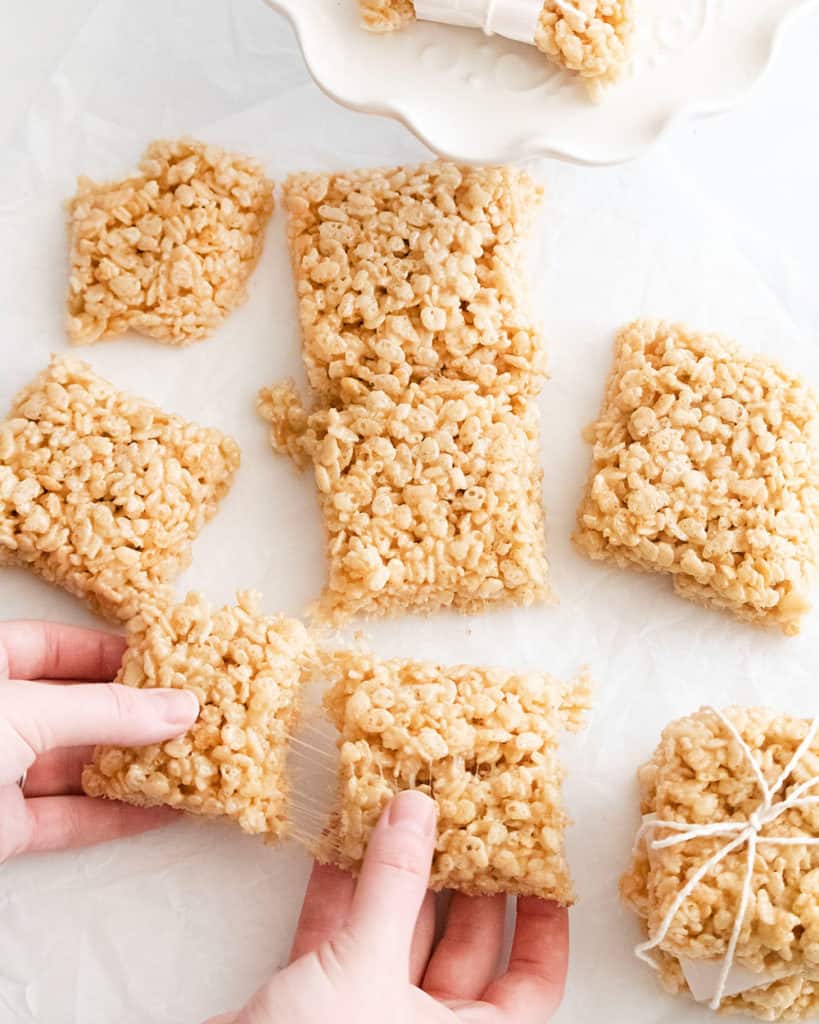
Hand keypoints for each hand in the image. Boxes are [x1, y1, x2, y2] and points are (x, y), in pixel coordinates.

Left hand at [0, 619, 198, 863]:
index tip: (175, 663)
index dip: (118, 654)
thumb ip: (106, 712)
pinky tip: (163, 811)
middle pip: (78, 708)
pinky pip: (68, 817)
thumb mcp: (24, 711)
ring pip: (78, 764)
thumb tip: (181, 707)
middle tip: (199, 714)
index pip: (62, 648)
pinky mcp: (0, 828)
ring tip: (197, 761)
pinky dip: (115, 817)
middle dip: (137, 714)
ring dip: (136, 767)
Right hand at [210, 791, 567, 1023]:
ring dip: (392, 872)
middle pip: (461, 943)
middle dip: (459, 875)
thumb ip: (393, 885)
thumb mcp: (366, 969)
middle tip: (466, 811)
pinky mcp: (315, 1001)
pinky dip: (338, 890)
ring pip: (396, 931)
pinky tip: (340, 838)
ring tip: (402, 807)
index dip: (541, 923)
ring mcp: (368, 1013)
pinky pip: (340, 936)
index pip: (528, 980)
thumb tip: (416, 810)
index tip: (539, 862)